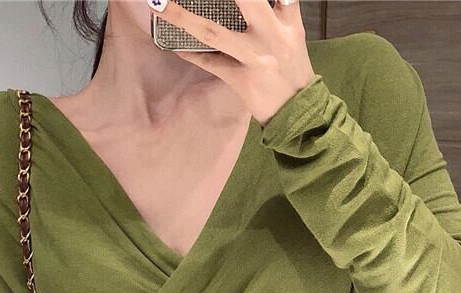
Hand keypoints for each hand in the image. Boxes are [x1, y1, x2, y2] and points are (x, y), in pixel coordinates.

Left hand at [146, 0, 315, 125]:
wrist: (299, 112)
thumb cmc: (293, 72)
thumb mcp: (294, 35)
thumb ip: (280, 12)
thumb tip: (258, 1)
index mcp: (287, 21)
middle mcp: (272, 34)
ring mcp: (255, 57)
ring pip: (214, 32)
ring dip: (182, 17)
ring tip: (161, 5)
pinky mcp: (242, 79)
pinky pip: (211, 64)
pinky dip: (193, 55)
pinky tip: (176, 47)